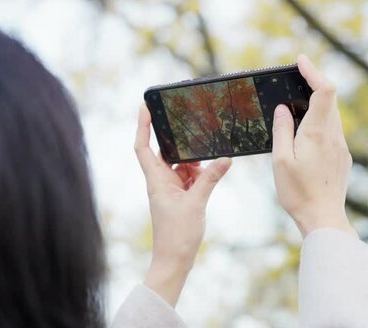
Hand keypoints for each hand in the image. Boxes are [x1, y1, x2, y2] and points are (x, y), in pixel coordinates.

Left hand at [134, 105, 231, 305]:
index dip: (142, 126)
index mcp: (156, 180)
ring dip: (194, 163)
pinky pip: (189, 178)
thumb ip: (210, 178)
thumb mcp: (197, 202)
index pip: (143, 146)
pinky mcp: (179, 197)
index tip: (145, 107)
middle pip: (165, 152)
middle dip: (179, 143)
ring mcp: (169, 189)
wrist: (175, 260)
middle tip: (192, 130)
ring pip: (180, 165)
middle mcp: (160, 181)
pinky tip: (211, 175)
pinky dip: (199, 175)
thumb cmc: (177, 234)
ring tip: (208, 163)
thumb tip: (225, 159)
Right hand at [271, 55, 356, 238]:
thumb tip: (283, 108)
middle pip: (329, 99)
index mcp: (318, 133)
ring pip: (332, 115)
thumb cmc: (298, 193)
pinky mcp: (342, 157)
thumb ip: (282, 131)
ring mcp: (341, 147)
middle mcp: (334, 136)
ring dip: (316, 105)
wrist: (323, 219)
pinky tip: (305, 134)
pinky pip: (333, 131)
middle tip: (294, 80)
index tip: (301, 61)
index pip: (324, 90)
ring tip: (295, 107)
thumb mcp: (281, 161)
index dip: (314, 71)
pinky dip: (320, 122)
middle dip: (313, 85)